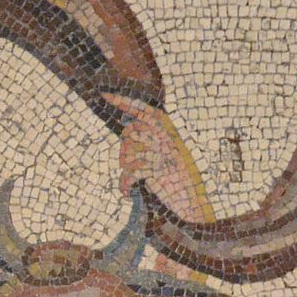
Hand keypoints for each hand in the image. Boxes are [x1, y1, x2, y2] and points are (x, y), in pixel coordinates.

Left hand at [116, 100, 213, 228]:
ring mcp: (163, 153)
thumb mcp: (164, 155)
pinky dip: (124, 184)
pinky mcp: (159, 170)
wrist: (191, 202)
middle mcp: (167, 138)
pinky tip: (126, 192)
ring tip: (131, 180)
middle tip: (128, 167)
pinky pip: (130, 171)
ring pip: (129, 152)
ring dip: (125, 169)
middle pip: (131, 132)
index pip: (145, 110)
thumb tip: (126, 130)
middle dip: (124, 150)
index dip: (124, 102)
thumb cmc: (175, 179)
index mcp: (169, 132)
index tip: (104, 94)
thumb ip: (150, 141)